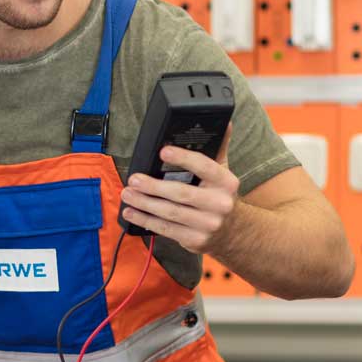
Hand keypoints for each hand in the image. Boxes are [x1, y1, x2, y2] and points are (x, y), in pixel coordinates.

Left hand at [119, 131, 238, 253]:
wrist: (234, 232)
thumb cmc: (219, 196)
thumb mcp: (223, 173)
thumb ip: (218, 149)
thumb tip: (224, 122)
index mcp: (226, 182)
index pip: (204, 166)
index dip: (183, 158)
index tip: (163, 151)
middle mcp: (219, 203)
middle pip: (181, 193)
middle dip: (154, 186)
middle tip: (134, 179)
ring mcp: (208, 224)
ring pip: (170, 213)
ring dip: (144, 204)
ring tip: (127, 194)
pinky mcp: (195, 239)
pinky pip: (166, 229)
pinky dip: (145, 220)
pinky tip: (131, 213)